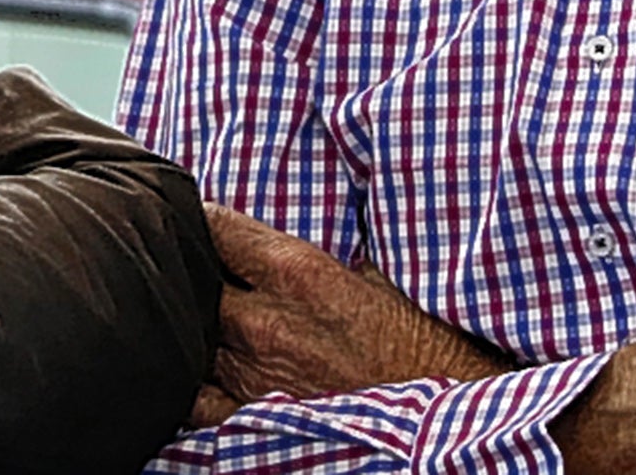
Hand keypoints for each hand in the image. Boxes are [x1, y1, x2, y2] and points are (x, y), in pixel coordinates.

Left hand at [193, 204, 510, 426]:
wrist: (445, 415)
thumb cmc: (422, 343)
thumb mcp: (379, 275)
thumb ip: (329, 254)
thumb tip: (318, 232)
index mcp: (299, 274)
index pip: (218, 227)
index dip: (203, 217)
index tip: (200, 215)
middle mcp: (267, 322)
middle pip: (195, 279)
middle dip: (195, 269)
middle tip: (203, 266)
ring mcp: (254, 375)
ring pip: (193, 335)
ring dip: (196, 322)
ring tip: (204, 314)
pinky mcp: (253, 420)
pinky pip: (193, 400)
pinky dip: (189, 381)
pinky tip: (197, 367)